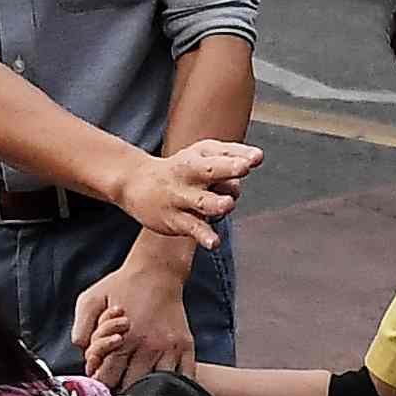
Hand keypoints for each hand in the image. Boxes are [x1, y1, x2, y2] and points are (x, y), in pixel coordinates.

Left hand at [71, 238, 194, 378]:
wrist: (157, 271)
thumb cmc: (122, 285)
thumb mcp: (90, 300)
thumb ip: (81, 330)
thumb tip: (84, 358)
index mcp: (123, 339)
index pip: (108, 379)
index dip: (101, 383)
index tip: (101, 378)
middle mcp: (148, 347)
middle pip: (131, 388)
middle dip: (120, 387)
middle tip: (118, 378)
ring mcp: (170, 349)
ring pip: (157, 387)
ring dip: (146, 388)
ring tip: (137, 378)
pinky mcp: (186, 347)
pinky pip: (185, 378)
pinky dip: (174, 386)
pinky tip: (162, 381)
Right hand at [109, 133, 264, 248]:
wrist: (136, 183)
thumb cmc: (181, 169)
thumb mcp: (201, 154)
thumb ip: (231, 155)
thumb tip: (259, 157)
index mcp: (199, 156)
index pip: (221, 153)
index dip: (240, 155)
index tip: (257, 157)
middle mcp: (189, 175)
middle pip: (209, 170)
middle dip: (227, 168)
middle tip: (243, 167)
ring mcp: (181, 198)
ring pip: (202, 202)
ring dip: (216, 203)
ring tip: (227, 204)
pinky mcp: (176, 220)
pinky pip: (192, 228)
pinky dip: (204, 236)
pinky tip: (214, 242)